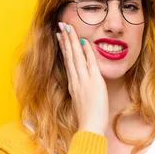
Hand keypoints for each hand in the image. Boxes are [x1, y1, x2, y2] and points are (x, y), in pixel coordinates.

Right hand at [56, 21, 108, 135]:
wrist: (90, 128)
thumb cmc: (88, 120)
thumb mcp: (82, 103)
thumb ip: (82, 92)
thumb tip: (83, 86)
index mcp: (73, 85)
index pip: (67, 62)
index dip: (64, 48)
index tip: (60, 37)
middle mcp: (76, 80)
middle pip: (69, 56)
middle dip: (65, 39)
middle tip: (61, 25)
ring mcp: (84, 81)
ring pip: (76, 57)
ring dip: (72, 41)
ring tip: (68, 28)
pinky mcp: (94, 83)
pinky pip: (90, 64)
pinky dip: (87, 53)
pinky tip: (84, 42)